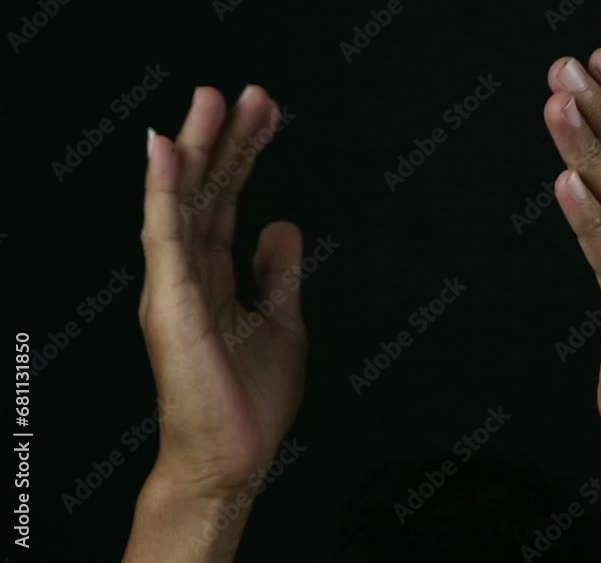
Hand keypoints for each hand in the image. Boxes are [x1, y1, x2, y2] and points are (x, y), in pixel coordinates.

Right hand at [139, 85, 305, 494]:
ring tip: (208, 101)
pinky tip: (169, 151)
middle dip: (224, 141)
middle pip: (206, 193)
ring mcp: (174, 288)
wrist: (232, 459)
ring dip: (195, 150)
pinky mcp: (170, 306)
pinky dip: (166, 192)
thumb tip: (284, 225)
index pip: (228, 201)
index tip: (266, 114)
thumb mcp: (281, 321)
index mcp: (214, 276)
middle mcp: (187, 274)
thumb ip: (278, 273)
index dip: (245, 156)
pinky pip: (166, 239)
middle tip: (245, 92)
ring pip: (182, 204)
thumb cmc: (248, 399)